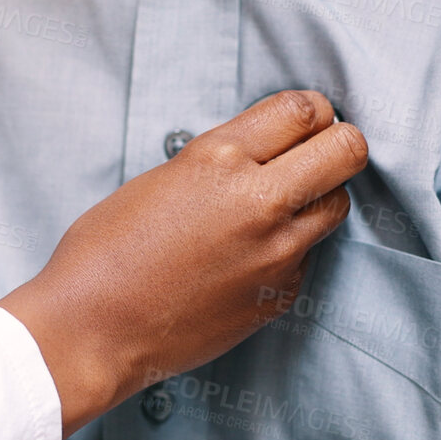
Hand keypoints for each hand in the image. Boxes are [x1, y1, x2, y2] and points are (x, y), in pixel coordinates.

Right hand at [0, 91, 366, 434]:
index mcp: (219, 159)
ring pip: (338, 204)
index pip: (305, 109)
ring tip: (280, 207)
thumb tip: (266, 152)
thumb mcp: (161, 178)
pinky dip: (289, 249)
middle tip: (315, 155)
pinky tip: (246, 257)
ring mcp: (276, 252)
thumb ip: (220, 160)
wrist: (92, 330)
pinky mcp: (280, 294)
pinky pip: (308, 255)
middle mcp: (259, 201)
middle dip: (337, 145)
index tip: (305, 122)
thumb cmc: (105, 252)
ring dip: (318, 197)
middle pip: (347, 150)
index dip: (312, 111)